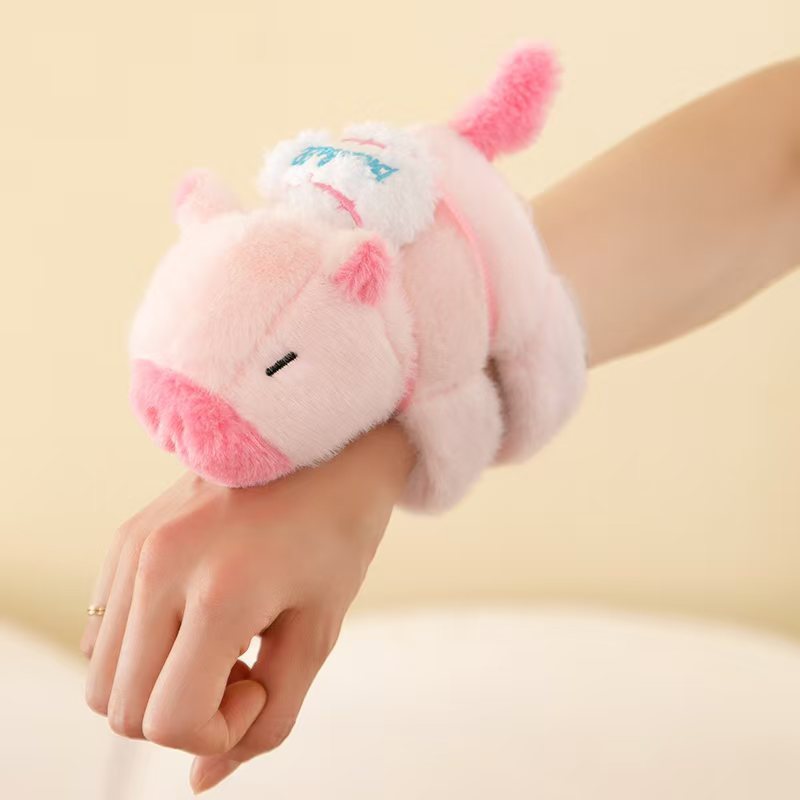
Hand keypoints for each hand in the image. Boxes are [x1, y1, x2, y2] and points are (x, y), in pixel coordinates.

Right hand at [81, 420, 412, 793]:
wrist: (327, 441)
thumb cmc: (338, 532)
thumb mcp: (318, 631)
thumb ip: (269, 717)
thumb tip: (201, 780)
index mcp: (221, 591)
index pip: (170, 722)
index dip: (218, 731)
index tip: (262, 680)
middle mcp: (159, 566)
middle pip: (121, 710)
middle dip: (185, 714)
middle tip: (247, 663)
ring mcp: (134, 547)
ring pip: (102, 676)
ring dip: (159, 684)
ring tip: (224, 638)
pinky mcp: (126, 537)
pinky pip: (104, 630)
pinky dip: (144, 649)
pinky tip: (200, 612)